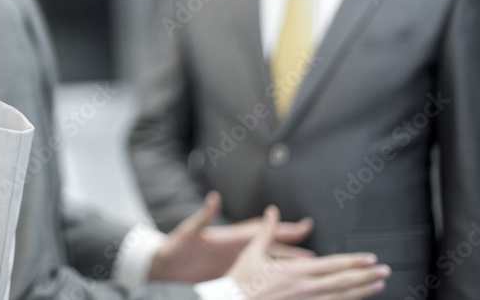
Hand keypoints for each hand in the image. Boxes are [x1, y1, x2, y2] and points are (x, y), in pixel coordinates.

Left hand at [150, 192, 313, 282]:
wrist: (162, 266)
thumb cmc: (174, 248)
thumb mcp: (188, 232)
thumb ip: (203, 216)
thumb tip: (213, 197)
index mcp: (229, 237)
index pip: (261, 231)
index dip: (283, 228)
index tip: (305, 226)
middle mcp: (235, 249)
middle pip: (270, 247)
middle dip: (293, 249)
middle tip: (318, 252)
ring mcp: (233, 263)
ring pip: (266, 264)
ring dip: (286, 265)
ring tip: (309, 269)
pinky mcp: (229, 276)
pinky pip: (256, 277)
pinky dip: (271, 279)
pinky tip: (283, 285)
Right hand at [227, 205, 390, 298]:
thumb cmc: (242, 280)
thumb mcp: (252, 253)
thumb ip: (266, 232)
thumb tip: (271, 211)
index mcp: (295, 270)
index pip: (332, 265)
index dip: (353, 261)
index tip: (370, 258)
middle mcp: (306, 287)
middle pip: (343, 281)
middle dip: (366, 275)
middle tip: (384, 271)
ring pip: (342, 297)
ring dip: (363, 291)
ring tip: (378, 285)